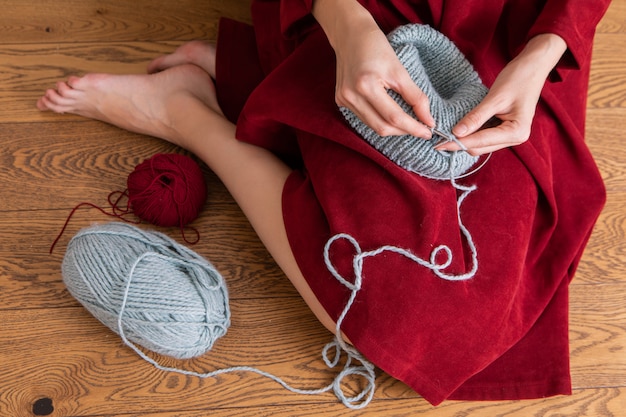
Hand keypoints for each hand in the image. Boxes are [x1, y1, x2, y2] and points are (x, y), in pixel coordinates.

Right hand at [313, 0, 433, 137]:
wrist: (350, 35)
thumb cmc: (376, 47)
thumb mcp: (399, 70)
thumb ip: (415, 97)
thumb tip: (429, 120)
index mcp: (366, 85)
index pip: (393, 117)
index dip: (413, 127)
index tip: (428, 131)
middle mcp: (351, 96)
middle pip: (382, 127)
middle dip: (404, 131)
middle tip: (421, 129)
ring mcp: (343, 100)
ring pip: (373, 126)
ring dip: (393, 128)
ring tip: (408, 123)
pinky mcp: (341, 101)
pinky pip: (364, 119)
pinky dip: (380, 119)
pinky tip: (389, 115)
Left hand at [437, 34, 566, 154]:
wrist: (534, 66)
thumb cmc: (519, 78)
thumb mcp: (495, 98)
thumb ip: (476, 117)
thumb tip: (456, 133)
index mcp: (516, 132)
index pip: (480, 142)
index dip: (458, 143)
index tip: (438, 144)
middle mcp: (515, 138)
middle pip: (479, 148)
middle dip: (459, 144)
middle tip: (437, 140)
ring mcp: (510, 135)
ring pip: (480, 145)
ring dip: (464, 140)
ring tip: (444, 135)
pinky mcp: (504, 129)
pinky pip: (484, 137)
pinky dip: (471, 134)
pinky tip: (459, 128)